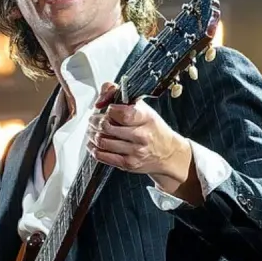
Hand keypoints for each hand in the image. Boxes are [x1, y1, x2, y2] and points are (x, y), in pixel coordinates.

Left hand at [88, 82, 201, 202]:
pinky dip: (94, 149)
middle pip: (106, 127)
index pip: (121, 113)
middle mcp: (141, 136)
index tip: (108, 109)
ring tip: (93, 130)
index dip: (109, 109)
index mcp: (146, 118)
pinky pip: (103, 156)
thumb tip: (101, 99)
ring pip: (102, 141)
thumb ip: (120, 95)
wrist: (169, 153)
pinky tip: (94, 144)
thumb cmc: (153, 129)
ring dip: (92, 134)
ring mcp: (135, 152)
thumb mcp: (143, 108)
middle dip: (95, 121)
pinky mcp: (128, 164)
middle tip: (94, 119)